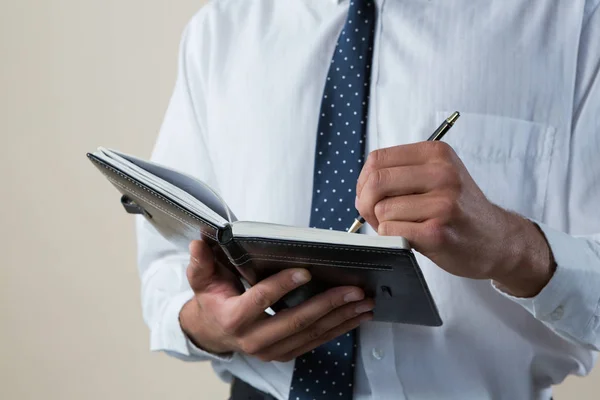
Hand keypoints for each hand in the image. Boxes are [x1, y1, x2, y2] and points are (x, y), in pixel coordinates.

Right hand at [179, 240, 373, 361]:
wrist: (212, 332)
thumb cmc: (213, 299)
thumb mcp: (201, 279)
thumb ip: (201, 262)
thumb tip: (199, 242)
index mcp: (233, 318)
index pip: (261, 300)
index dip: (283, 285)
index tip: (306, 271)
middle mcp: (254, 339)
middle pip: (296, 320)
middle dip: (329, 304)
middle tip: (354, 290)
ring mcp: (272, 350)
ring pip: (312, 334)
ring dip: (341, 318)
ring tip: (363, 302)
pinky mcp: (285, 353)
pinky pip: (315, 342)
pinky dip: (338, 329)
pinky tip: (355, 316)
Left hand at [355, 141, 553, 296]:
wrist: (498, 241)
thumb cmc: (460, 210)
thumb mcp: (439, 177)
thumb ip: (402, 174)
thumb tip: (361, 189)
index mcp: (436, 154)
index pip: (378, 158)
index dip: (364, 181)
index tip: (370, 196)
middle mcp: (442, 173)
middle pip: (376, 181)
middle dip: (366, 203)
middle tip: (375, 216)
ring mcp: (442, 203)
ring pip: (382, 209)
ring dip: (382, 224)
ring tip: (403, 228)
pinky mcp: (437, 232)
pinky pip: (391, 231)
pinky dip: (392, 238)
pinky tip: (411, 238)